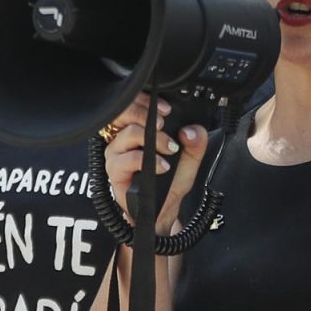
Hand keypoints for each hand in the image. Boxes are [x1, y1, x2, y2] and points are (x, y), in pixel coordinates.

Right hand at [102, 93, 207, 231]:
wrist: (163, 209)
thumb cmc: (170, 182)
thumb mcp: (190, 160)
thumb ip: (196, 143)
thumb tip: (191, 130)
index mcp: (139, 128)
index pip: (135, 104)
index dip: (148, 101)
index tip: (167, 109)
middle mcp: (124, 138)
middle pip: (125, 112)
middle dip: (147, 114)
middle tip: (165, 125)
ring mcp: (117, 153)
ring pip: (128, 133)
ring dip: (152, 138)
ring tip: (169, 149)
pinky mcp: (115, 170)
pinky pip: (126, 159)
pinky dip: (146, 160)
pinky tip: (161, 166)